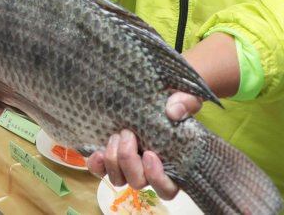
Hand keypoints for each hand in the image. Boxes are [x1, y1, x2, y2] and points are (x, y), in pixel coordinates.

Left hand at [86, 91, 201, 198]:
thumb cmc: (172, 101)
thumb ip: (186, 102)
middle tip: (127, 134)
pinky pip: (100, 170)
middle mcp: (148, 170)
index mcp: (172, 163)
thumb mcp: (185, 97)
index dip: (157, 177)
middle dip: (129, 160)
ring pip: (118, 179)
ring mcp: (128, 166)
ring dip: (113, 160)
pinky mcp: (111, 157)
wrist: (150, 95)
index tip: (149, 154)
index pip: (167, 189)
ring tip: (115, 135)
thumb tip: (174, 112)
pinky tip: (97, 152)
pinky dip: (97, 165)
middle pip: (138, 182)